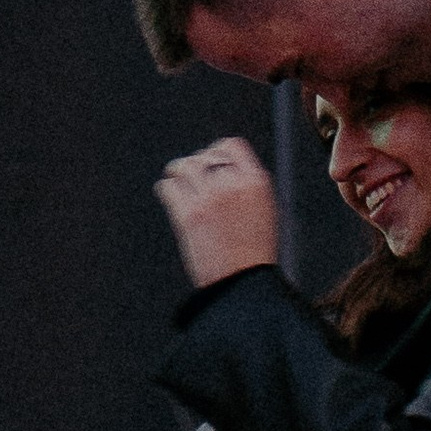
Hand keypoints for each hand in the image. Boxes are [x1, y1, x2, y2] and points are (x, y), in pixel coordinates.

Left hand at [157, 137, 279, 287]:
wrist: (242, 284)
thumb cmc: (253, 253)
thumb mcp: (263, 210)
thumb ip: (244, 184)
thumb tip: (219, 165)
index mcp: (256, 182)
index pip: (230, 145)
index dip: (217, 152)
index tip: (212, 165)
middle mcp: (233, 184)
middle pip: (204, 155)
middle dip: (197, 165)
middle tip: (194, 180)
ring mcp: (209, 199)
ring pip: (182, 166)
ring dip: (178, 173)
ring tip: (179, 183)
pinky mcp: (188, 215)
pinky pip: (167, 187)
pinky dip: (167, 190)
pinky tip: (172, 198)